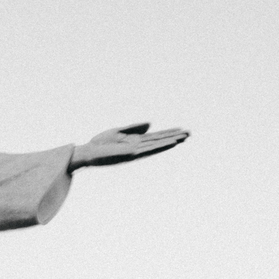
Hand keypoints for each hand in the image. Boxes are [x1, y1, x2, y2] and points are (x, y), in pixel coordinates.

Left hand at [70, 122, 188, 169]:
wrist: (88, 152)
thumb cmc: (100, 143)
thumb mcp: (118, 131)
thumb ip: (134, 128)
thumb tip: (151, 124)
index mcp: (135, 142)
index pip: (155, 137)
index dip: (168, 133)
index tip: (181, 130)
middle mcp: (138, 148)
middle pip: (159, 141)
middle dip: (174, 137)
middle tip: (190, 134)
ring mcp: (135, 152)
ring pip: (157, 146)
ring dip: (170, 142)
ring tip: (184, 138)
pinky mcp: (131, 154)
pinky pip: (149, 149)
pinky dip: (160, 146)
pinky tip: (168, 143)